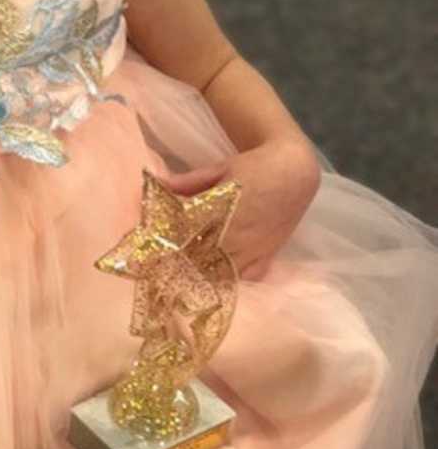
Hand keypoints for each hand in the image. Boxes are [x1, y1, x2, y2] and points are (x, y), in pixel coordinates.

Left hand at [163, 139, 321, 281]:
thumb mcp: (220, 169)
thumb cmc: (255, 166)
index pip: (188, 238)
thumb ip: (188, 181)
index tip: (153, 249)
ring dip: (204, 275)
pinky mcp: (268, 256)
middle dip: (182, 265)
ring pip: (223, 273)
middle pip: (202, 261)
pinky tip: (217, 279)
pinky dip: (231, 281)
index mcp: (223, 213)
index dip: (169, 246)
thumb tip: (156, 184)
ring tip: (184, 277)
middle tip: (161, 267)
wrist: (296, 172)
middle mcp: (239, 236)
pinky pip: (248, 278)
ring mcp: (255, 250)